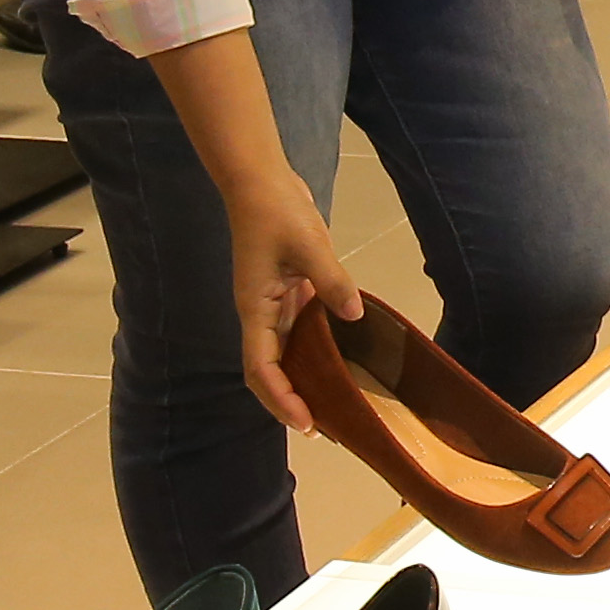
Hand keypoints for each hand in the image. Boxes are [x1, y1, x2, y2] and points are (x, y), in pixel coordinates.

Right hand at [219, 165, 361, 433]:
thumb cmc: (276, 212)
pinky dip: (315, 349)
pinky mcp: (288, 289)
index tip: (306, 423)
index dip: (280, 399)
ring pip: (286, 352)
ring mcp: (273, 301)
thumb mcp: (309, 245)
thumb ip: (331, 281)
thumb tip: (354, 316)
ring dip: (304, 378)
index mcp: (254, 309)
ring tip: (335, 403)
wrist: (261, 181)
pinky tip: (340, 358)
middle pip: (272, 369)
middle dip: (292, 400)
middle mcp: (260, 313)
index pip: (261, 368)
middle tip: (326, 428)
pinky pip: (300, 328)